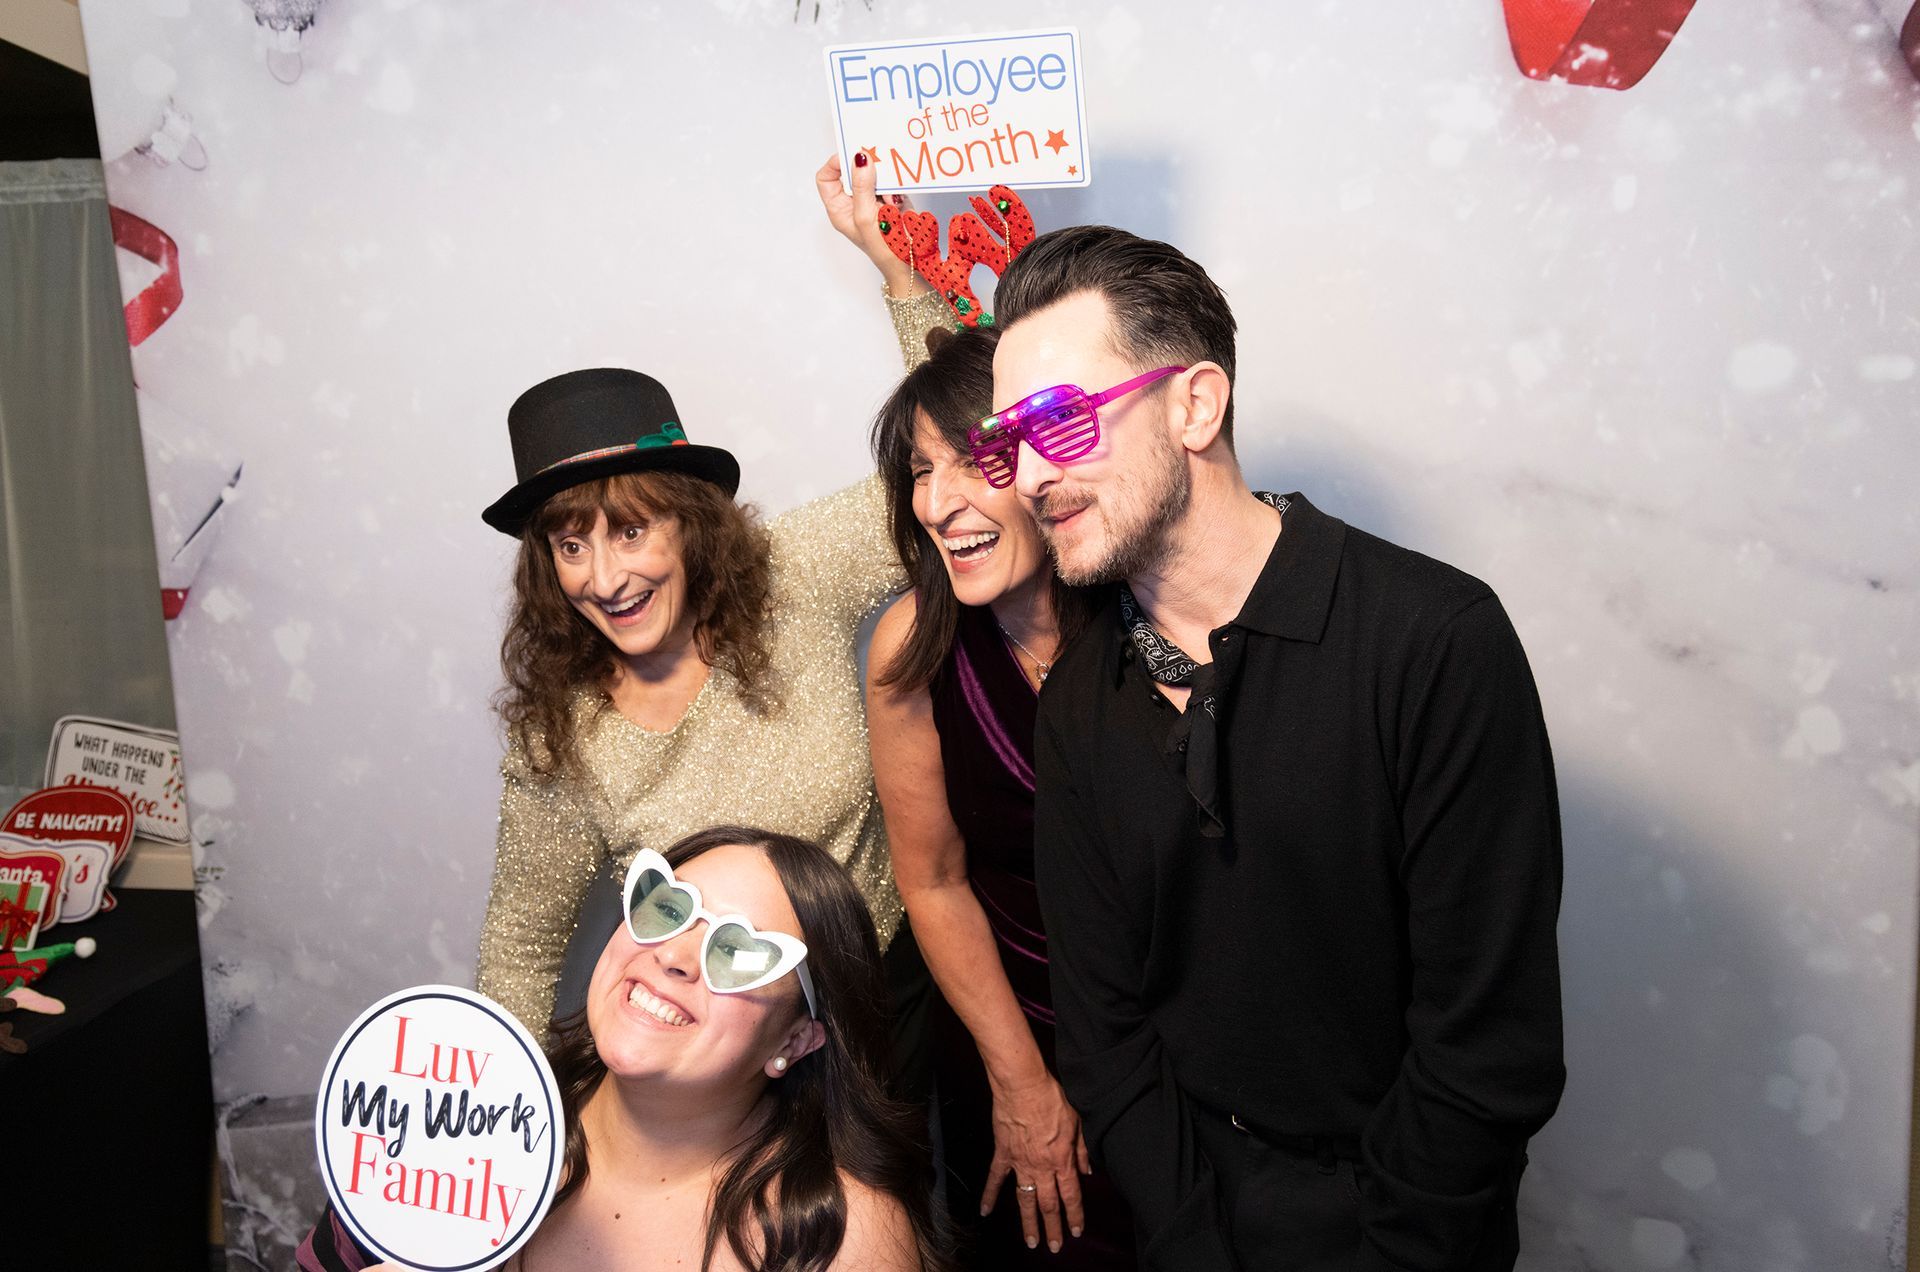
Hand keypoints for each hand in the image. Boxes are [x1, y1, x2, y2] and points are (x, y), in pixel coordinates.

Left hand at [814, 152, 923, 296]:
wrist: (911, 262)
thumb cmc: (883, 248)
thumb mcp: (866, 217)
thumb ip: (862, 186)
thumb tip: (860, 159)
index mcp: (839, 208)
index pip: (827, 178)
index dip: (835, 164)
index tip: (852, 157)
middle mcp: (853, 202)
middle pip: (852, 172)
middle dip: (866, 168)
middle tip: (877, 163)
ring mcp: (872, 200)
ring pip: (874, 175)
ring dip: (884, 180)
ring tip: (890, 196)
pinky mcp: (890, 199)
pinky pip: (891, 182)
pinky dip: (896, 187)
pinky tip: (899, 201)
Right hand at [981, 1073, 1092, 1252]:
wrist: (1023, 1085)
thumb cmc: (1052, 1098)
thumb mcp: (1077, 1122)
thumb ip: (1082, 1150)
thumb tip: (1088, 1171)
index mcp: (1061, 1160)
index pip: (1071, 1195)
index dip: (1075, 1215)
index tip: (1077, 1231)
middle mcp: (1041, 1166)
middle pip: (1048, 1204)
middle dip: (1053, 1228)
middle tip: (1055, 1247)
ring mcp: (1020, 1162)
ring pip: (1025, 1199)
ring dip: (1028, 1222)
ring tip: (1031, 1242)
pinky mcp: (1003, 1153)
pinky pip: (995, 1178)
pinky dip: (990, 1195)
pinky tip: (985, 1210)